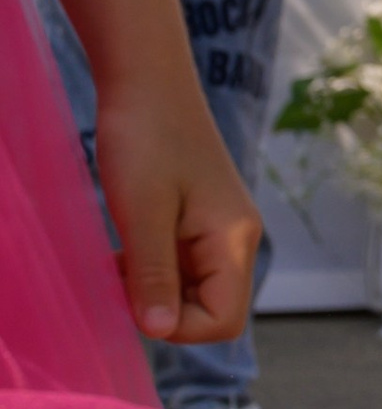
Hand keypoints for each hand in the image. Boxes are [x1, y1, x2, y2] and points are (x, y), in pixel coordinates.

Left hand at [92, 80, 259, 342]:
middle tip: (119, 277)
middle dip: (162, 307)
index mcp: (235, 239)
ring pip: (191, 289)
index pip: (223, 320)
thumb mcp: (143, 214)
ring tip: (118, 258)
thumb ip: (153, 276)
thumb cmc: (145, 137)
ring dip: (152, 287)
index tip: (133, 298)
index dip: (176, 326)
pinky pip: (181, 265)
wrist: (147, 77)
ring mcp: (219, 228)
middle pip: (210, 308)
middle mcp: (236, 238)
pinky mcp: (199, 218)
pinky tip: (125, 246)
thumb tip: (158, 331)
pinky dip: (151, 267)